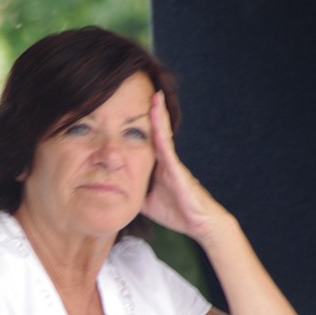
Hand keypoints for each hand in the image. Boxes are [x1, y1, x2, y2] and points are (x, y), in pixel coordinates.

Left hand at [140, 91, 229, 242]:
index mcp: (160, 166)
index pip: (148, 140)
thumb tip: (113, 190)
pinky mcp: (178, 172)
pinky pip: (167, 149)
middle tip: (144, 90)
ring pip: (163, 135)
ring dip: (158, 116)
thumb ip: (134, 192)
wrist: (201, 224)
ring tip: (154, 96)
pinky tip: (157, 121)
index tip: (131, 108)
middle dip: (151, 112)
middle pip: (156, 131)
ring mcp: (174, 164)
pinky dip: (162, 133)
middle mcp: (167, 160)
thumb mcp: (147, 202)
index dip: (141, 124)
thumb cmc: (178, 212)